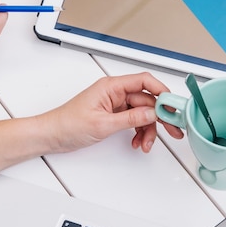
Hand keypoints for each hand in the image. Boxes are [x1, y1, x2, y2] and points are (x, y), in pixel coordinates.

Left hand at [37, 72, 183, 153]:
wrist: (52, 135)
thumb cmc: (67, 124)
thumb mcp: (103, 124)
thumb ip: (130, 119)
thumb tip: (152, 114)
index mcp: (111, 86)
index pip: (144, 81)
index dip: (162, 91)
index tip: (173, 105)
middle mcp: (115, 93)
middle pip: (146, 101)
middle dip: (159, 117)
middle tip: (173, 129)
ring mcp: (114, 104)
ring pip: (142, 114)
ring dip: (148, 130)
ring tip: (145, 144)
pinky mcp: (113, 115)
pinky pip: (133, 121)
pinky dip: (138, 132)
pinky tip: (136, 142)